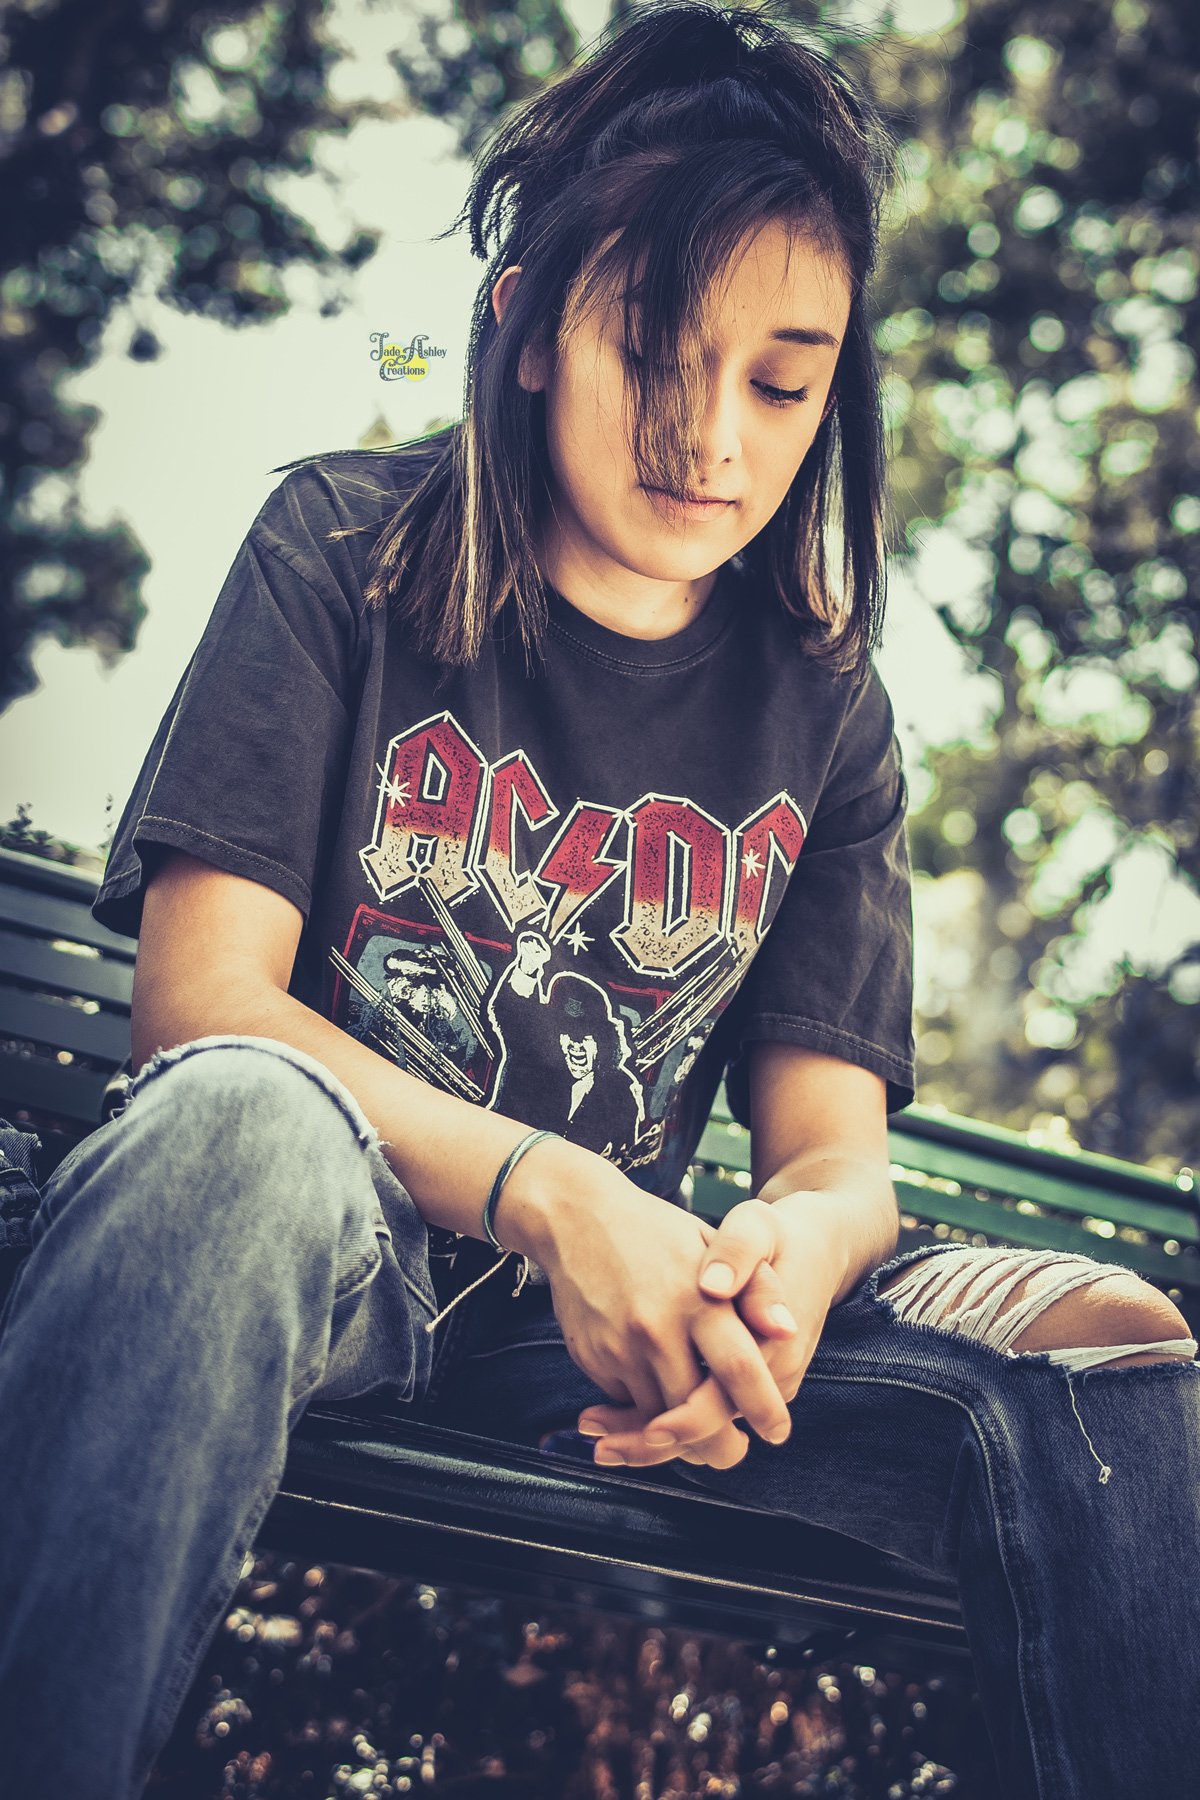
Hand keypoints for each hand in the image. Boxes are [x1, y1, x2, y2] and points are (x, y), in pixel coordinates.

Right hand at [520, 1155, 801, 1470]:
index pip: (739, 1370)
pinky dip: (644, 1412)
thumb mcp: (716, 1244)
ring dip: (680, 1439)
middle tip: (734, 1451)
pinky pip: (626, 1405)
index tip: (777, 1432)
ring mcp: (621, 1348)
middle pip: (697, 1416)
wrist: (576, 1217)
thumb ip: (758, 1289)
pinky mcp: (594, 1359)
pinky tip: (655, 1403)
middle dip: (721, 1449)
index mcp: (699, 1300)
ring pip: (658, 1422)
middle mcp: (659, 1329)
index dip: (763, 1409)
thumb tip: (788, 1332)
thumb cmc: (657, 1233)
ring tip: (696, 1436)